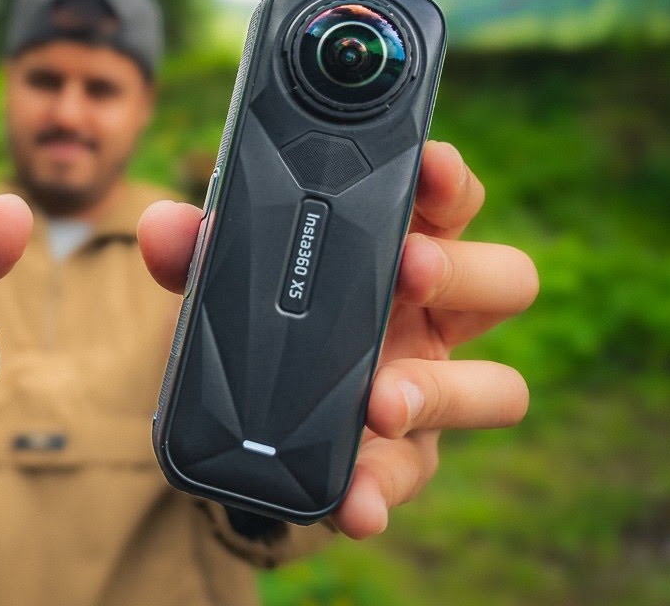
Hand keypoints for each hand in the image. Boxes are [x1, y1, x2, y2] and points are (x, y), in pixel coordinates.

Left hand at [137, 140, 536, 538]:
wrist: (237, 424)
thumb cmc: (257, 326)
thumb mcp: (220, 283)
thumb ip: (194, 252)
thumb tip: (163, 226)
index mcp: (399, 249)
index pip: (449, 201)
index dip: (449, 179)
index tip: (428, 165)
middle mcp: (431, 316)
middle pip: (506, 281)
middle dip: (464, 272)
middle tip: (410, 270)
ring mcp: (428, 389)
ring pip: (495, 387)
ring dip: (440, 391)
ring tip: (382, 402)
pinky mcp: (403, 459)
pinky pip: (413, 475)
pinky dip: (383, 491)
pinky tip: (355, 503)